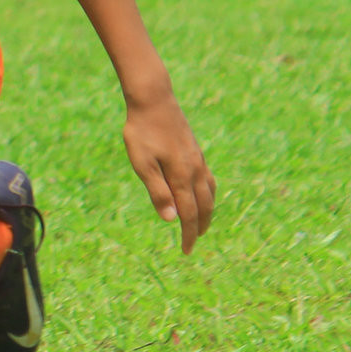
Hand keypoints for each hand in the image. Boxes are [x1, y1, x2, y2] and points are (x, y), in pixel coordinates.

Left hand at [123, 91, 215, 252]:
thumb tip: (171, 220)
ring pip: (209, 193)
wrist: (154, 100)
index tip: (186, 251)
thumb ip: (157, 192)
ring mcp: (198, 160)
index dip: (187, 234)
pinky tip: (201, 193)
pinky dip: (208, 194)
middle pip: (204, 206)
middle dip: (199, 226)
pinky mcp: (196, 151)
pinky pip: (208, 179)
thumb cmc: (141, 132)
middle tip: (193, 243)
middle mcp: (195, 170)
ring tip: (201, 223)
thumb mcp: (142, 163)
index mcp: (181, 176)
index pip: (188, 213)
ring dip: (207, 211)